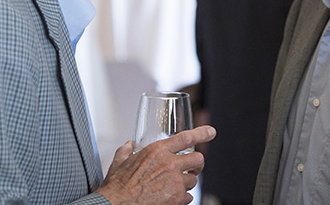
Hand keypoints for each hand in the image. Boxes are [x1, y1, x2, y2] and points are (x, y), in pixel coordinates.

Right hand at [95, 125, 215, 204]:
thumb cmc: (117, 187)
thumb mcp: (120, 162)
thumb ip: (127, 151)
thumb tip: (129, 145)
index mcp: (157, 151)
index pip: (186, 137)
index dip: (202, 133)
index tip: (211, 132)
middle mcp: (169, 164)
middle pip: (197, 159)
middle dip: (197, 164)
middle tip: (192, 169)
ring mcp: (175, 182)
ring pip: (193, 180)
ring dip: (187, 183)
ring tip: (174, 187)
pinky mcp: (177, 199)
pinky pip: (189, 197)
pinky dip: (183, 198)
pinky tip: (171, 198)